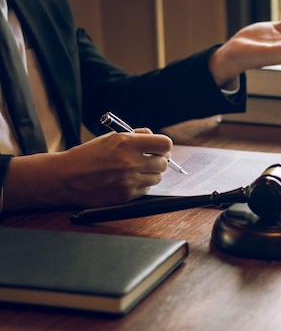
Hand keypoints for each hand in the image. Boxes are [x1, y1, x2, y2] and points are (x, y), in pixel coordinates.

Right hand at [3, 130, 172, 210]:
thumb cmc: (88, 155)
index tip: (159, 149)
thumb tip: (154, 137)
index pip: (164, 144)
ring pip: (157, 178)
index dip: (163, 146)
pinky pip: (146, 190)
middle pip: (163, 163)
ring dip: (150, 174)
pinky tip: (128, 180)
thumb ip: (135, 136)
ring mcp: (129, 180)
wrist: (65, 177)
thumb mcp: (110, 137)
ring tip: (136, 170)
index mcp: (127, 142)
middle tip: (149, 160)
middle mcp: (130, 161)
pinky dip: (141, 185)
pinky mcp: (126, 195)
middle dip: (158, 160)